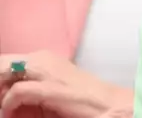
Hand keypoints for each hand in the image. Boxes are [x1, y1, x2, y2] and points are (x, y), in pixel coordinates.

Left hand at [0, 51, 130, 117]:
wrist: (105, 104)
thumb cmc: (79, 99)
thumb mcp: (49, 88)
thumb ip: (28, 85)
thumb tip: (4, 93)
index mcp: (43, 57)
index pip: (6, 61)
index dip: (0, 75)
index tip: (0, 90)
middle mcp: (43, 58)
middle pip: (3, 63)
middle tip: (1, 98)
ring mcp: (47, 71)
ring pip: (5, 70)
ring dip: (0, 89)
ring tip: (3, 105)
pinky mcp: (50, 87)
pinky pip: (17, 91)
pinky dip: (9, 102)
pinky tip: (10, 110)